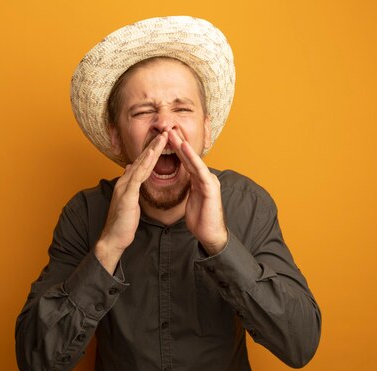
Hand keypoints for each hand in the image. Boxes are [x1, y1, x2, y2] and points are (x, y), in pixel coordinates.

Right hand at [94, 132, 168, 272]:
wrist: (113, 238)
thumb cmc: (123, 223)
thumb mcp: (129, 202)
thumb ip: (132, 187)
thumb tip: (132, 173)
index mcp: (127, 183)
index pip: (142, 163)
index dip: (153, 151)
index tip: (164, 140)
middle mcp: (125, 181)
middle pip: (141, 159)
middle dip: (154, 145)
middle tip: (166, 131)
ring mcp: (125, 187)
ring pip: (140, 164)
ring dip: (152, 150)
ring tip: (163, 137)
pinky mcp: (127, 195)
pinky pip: (138, 176)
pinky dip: (146, 165)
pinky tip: (153, 156)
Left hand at [168, 129, 227, 254]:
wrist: (210, 234)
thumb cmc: (201, 219)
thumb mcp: (191, 200)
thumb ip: (189, 188)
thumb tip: (183, 183)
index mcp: (199, 180)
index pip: (186, 161)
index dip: (176, 149)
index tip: (166, 138)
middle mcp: (206, 177)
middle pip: (190, 157)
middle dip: (179, 143)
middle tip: (168, 128)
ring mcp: (210, 181)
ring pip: (195, 160)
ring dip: (184, 146)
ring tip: (174, 133)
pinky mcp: (211, 188)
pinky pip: (200, 170)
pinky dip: (192, 159)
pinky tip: (185, 149)